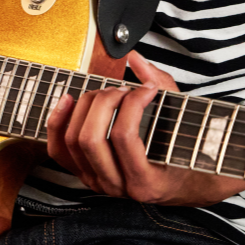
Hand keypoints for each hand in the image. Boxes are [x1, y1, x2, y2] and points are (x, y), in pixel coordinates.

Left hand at [47, 51, 244, 205]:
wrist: (185, 182)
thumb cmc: (186, 150)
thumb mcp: (183, 121)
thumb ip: (162, 86)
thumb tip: (134, 58)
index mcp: (145, 183)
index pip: (124, 137)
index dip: (132, 104)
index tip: (147, 89)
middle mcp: (116, 187)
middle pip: (90, 139)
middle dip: (103, 103)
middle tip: (121, 90)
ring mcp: (96, 182)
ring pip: (72, 142)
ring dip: (85, 108)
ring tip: (105, 93)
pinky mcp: (83, 173)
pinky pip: (58, 149)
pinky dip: (58, 121)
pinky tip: (69, 99)